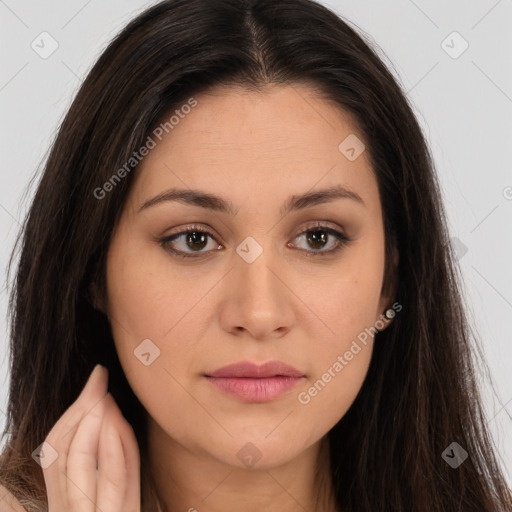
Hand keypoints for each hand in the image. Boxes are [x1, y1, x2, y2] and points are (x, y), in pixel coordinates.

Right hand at [41, 364, 140, 511]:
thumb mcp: (115, 490)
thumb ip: (109, 459)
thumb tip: (105, 411)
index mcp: (67, 500)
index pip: (54, 451)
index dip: (70, 413)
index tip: (93, 382)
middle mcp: (71, 508)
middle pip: (59, 452)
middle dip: (79, 409)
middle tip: (99, 379)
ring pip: (76, 463)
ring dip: (91, 423)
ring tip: (106, 396)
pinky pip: (111, 481)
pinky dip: (112, 448)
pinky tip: (116, 422)